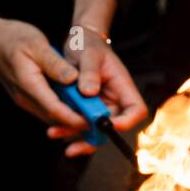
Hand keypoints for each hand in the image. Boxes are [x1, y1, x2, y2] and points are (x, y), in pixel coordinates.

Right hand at [0, 16, 91, 131]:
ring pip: (51, 116)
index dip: (75, 118)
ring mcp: (25, 100)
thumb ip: (55, 64)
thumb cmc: (12, 39)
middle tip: (100, 120)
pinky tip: (77, 106)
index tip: (93, 120)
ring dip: (70, 119)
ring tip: (93, 116)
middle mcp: (26, 98)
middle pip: (55, 118)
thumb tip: (72, 79)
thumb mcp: (37, 44)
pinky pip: (47, 109)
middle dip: (77, 123)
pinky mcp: (27, 98)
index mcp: (29, 85)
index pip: (55, 110)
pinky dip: (63, 111)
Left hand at [47, 24, 146, 156]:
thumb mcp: (88, 54)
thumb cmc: (87, 44)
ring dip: (76, 137)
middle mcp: (114, 101)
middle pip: (112, 128)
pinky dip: (68, 129)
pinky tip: (54, 128)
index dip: (126, 122)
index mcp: (122, 87)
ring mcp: (100, 107)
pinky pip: (81, 125)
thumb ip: (89, 71)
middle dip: (92, 138)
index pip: (136, 111)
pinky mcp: (85, 110)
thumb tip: (89, 92)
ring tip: (54, 133)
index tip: (108, 125)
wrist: (76, 43)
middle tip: (73, 147)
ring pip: (94, 131)